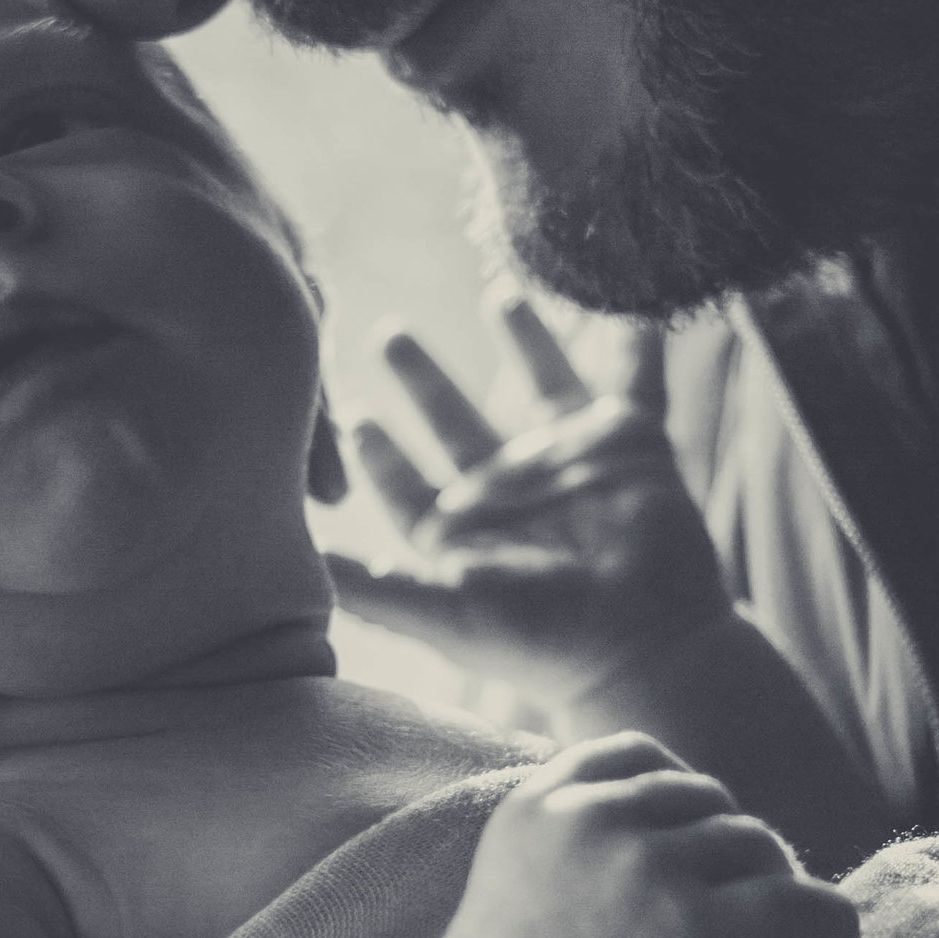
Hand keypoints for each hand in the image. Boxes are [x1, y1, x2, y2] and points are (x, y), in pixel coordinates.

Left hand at [324, 297, 729, 727]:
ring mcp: (571, 462)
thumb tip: (298, 556)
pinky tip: (626, 298)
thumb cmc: (536, 639)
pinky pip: (636, 377)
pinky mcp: (632, 445)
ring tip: (501, 290)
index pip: (404, 481)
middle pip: (456, 419)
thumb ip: (368, 584)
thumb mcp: (440, 610)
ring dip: (525, 338)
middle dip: (422, 377)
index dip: (376, 451)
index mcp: (459, 529)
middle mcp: (510, 490)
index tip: (348, 414)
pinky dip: (636, 341)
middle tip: (387, 333)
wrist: (640, 647)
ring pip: (542, 382)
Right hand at [414, 735, 859, 937]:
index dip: (687, 797)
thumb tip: (691, 837)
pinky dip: (825, 915)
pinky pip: (789, 901)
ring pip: (752, 842)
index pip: (642, 755)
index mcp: (543, 800)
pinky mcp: (687, 925)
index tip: (701, 851)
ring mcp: (640, 865)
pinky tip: (835, 935)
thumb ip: (585, 836)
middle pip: (709, 799)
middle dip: (734, 853)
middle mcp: (592, 816)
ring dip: (774, 889)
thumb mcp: (524, 873)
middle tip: (749, 913)